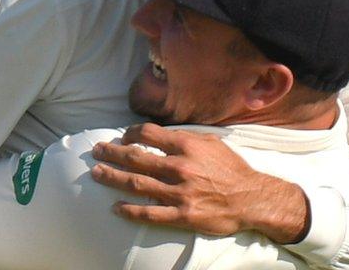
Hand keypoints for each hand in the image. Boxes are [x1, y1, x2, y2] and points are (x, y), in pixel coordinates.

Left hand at [91, 123, 309, 243]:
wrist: (251, 198)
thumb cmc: (231, 168)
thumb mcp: (212, 142)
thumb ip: (186, 137)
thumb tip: (162, 133)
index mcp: (187, 146)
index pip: (149, 134)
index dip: (131, 133)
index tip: (122, 137)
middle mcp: (180, 167)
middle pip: (135, 158)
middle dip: (111, 154)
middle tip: (96, 152)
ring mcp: (180, 193)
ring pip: (137, 184)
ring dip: (113, 178)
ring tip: (97, 174)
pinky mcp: (182, 215)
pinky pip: (149, 213)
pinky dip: (130, 210)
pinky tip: (116, 207)